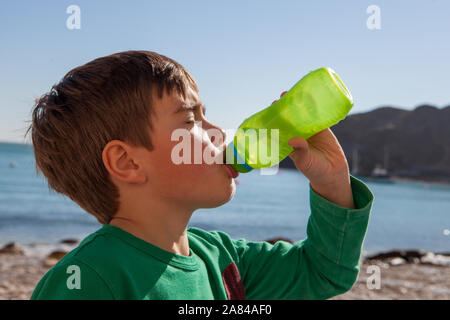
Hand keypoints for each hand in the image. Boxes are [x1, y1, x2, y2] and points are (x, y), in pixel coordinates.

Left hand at [272, 91, 353, 207]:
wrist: (332, 173)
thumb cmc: (314, 170)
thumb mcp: (305, 161)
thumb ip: (300, 150)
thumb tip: (292, 140)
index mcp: (288, 143)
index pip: (279, 128)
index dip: (274, 119)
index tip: (269, 110)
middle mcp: (297, 135)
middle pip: (289, 119)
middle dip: (284, 109)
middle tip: (280, 97)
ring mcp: (309, 131)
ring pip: (302, 116)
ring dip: (297, 105)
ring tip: (292, 94)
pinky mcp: (322, 129)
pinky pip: (317, 117)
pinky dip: (314, 109)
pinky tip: (311, 98)